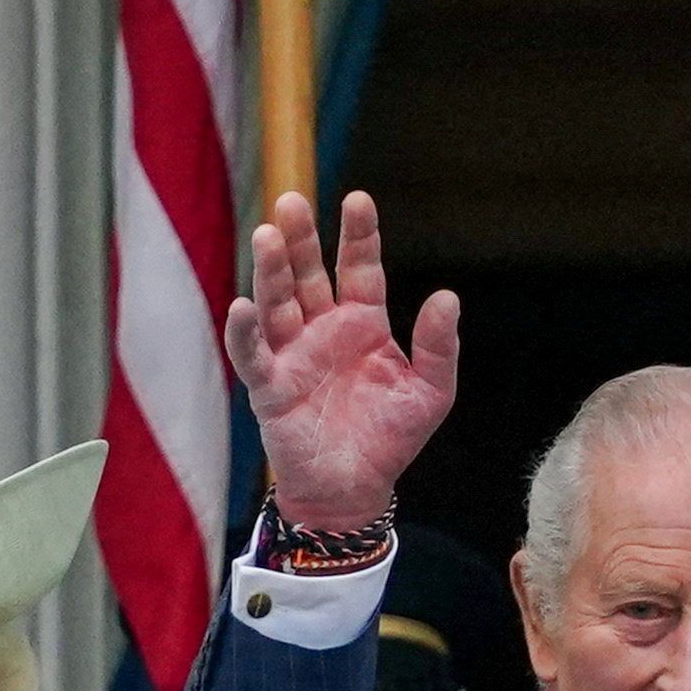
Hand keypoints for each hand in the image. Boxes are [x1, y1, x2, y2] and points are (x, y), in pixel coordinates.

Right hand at [224, 191, 461, 532]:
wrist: (355, 490)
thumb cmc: (390, 439)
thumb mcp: (431, 393)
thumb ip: (440, 348)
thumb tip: (447, 297)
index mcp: (363, 322)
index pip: (359, 268)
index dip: (357, 235)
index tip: (358, 200)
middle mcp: (322, 328)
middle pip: (308, 274)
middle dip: (301, 239)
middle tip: (293, 202)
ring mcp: (292, 354)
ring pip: (277, 303)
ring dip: (271, 271)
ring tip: (268, 236)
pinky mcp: (269, 386)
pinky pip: (252, 354)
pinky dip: (244, 331)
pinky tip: (243, 306)